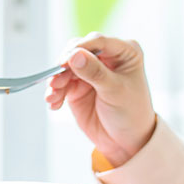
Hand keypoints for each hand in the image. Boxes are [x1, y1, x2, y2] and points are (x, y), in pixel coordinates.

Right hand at [44, 33, 156, 167]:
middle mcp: (106, 57)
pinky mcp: (77, 86)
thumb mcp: (115, 91)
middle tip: (56, 81)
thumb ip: (95, 72)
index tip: (64, 61)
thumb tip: (74, 55)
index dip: (80, 48)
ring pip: (65, 67)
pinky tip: (54, 103)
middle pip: (77, 50)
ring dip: (56, 81)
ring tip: (52, 96)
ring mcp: (90, 71)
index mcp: (124, 52)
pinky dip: (55, 92)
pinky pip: (60, 83)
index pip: (98, 42)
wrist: (125, 141)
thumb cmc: (130, 112)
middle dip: (64, 65)